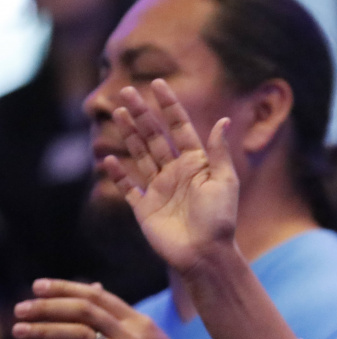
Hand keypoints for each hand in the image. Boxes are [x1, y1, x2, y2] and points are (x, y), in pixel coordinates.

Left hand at [13, 279, 212, 338]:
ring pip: (78, 336)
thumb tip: (95, 289)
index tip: (37, 287)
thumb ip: (121, 319)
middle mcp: (133, 337)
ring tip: (18, 331)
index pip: (98, 297)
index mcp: (141, 324)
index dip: (65, 289)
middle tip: (20, 309)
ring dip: (43, 331)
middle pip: (84, 310)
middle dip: (47, 307)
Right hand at [102, 79, 239, 275]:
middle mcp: (176, 173)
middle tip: (127, 91)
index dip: (170, 107)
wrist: (205, 254)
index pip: (180, 129)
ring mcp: (158, 189)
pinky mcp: (144, 208)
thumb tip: (222, 120)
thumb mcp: (225, 182)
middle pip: (155, 137)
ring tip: (118, 112)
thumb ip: (219, 152)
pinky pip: (128, 187)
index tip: (159, 84)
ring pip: (140, 155)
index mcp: (197, 165)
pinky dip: (118, 173)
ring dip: (129, 134)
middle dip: (142, 114)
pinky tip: (108, 158)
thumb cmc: (220, 220)